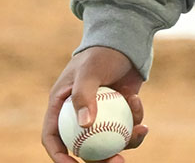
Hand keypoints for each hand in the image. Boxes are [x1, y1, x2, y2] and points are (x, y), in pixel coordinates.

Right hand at [42, 47, 147, 162]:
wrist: (124, 42)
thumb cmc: (100, 53)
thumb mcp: (89, 70)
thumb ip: (84, 95)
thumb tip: (84, 126)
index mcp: (61, 105)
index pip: (52, 136)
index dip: (59, 156)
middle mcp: (77, 114)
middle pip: (82, 148)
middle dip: (100, 160)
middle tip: (117, 161)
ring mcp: (99, 117)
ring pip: (107, 143)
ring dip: (125, 143)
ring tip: (139, 132)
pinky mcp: (117, 115)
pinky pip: (125, 131)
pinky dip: (135, 127)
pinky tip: (142, 116)